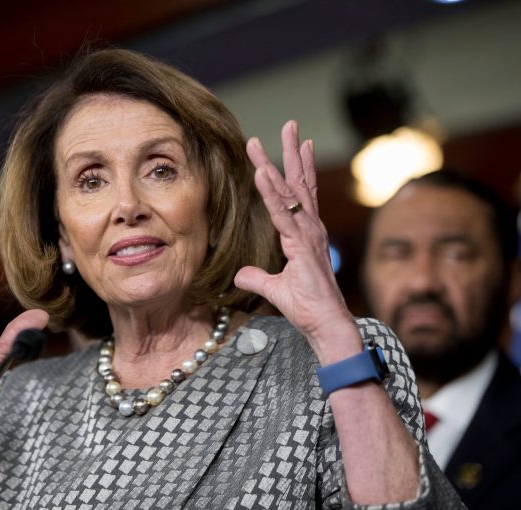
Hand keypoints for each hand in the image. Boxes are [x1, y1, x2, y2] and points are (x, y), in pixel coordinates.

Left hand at [234, 121, 353, 351]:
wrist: (326, 327)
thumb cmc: (308, 309)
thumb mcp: (275, 289)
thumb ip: (257, 278)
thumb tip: (241, 275)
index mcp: (306, 234)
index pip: (299, 194)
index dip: (295, 168)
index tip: (292, 144)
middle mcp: (310, 229)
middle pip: (300, 183)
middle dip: (292, 152)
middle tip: (289, 125)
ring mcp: (308, 236)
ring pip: (289, 192)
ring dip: (276, 163)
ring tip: (264, 140)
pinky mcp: (300, 247)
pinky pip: (283, 215)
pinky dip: (272, 193)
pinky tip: (262, 172)